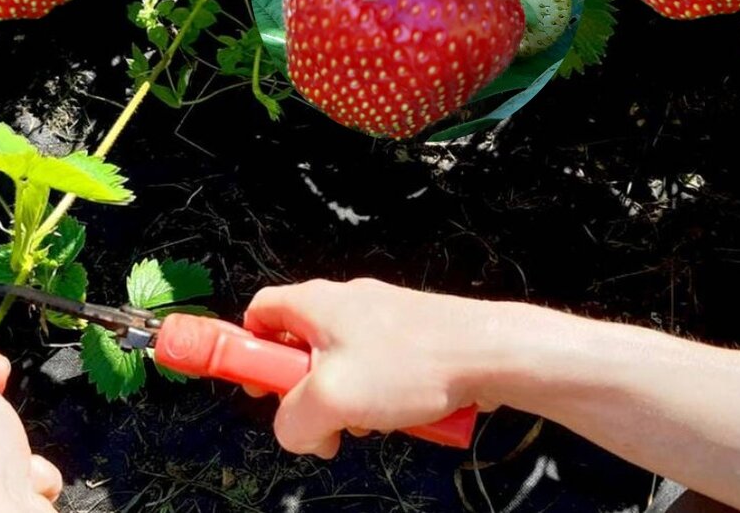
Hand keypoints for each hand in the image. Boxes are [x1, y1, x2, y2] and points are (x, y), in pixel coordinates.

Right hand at [244, 278, 485, 457]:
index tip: (258, 389)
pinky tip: (397, 416)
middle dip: (304, 394)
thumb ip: (293, 421)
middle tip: (319, 420)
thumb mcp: (332, 398)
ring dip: (346, 403)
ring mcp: (380, 322)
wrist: (490, 354)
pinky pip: (376, 374)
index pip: (259, 313)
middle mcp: (344, 306)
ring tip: (369, 421)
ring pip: (340, 369)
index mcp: (315, 305)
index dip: (249, 352)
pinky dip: (378, 400)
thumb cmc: (414, 363)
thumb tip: (294, 434)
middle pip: (298, 351)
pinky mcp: (409, 340)